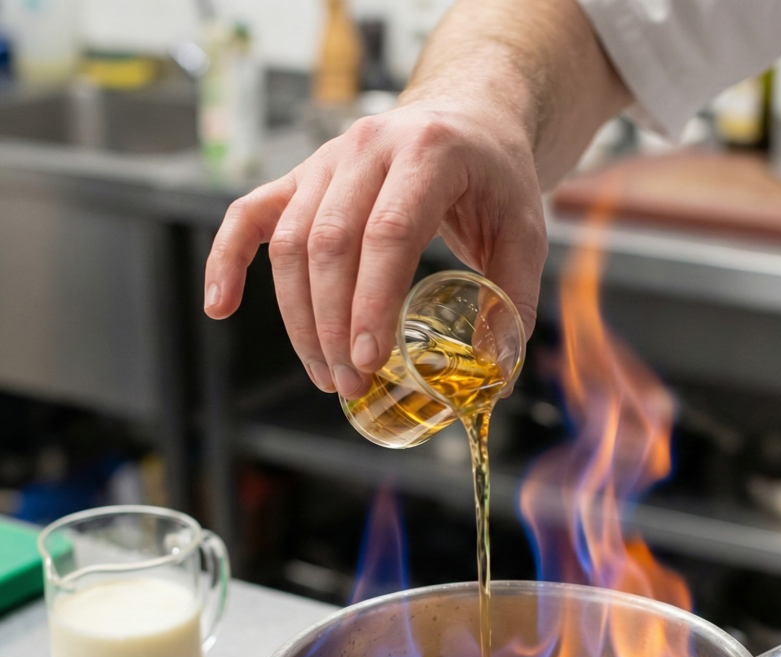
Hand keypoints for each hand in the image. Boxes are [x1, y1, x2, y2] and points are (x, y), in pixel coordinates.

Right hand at [203, 99, 546, 397]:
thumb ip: (514, 298)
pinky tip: (219, 307)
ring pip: (291, 243)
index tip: (367, 359)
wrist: (465, 115)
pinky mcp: (301, 177)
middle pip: (330, 244)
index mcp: (427, 153)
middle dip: (333, 324)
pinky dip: (226, 260)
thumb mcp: (526, 229)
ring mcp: (326, 160)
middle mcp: (367, 148)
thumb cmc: (494, 176)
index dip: (371, 302)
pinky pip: (249, 216)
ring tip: (324, 374)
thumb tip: (496, 371)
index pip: (388, 233)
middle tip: (348, 384)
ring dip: (299, 318)